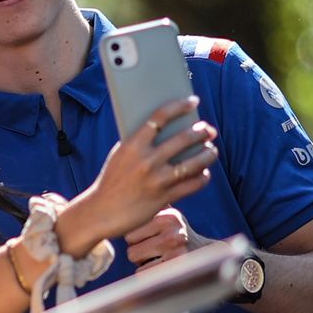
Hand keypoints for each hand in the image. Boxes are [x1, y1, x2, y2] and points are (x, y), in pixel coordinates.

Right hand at [67, 99, 216, 246]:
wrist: (101, 211)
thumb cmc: (112, 180)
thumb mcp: (120, 156)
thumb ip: (140, 142)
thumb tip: (169, 129)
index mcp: (132, 145)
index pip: (160, 117)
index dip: (180, 106)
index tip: (193, 101)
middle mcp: (146, 161)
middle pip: (184, 138)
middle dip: (202, 131)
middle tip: (208, 130)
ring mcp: (157, 180)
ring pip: (195, 162)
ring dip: (208, 154)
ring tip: (211, 150)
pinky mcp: (164, 197)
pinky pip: (193, 184)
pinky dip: (202, 177)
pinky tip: (204, 173)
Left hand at [125, 208, 207, 267]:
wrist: (205, 255)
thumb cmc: (177, 234)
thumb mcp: (168, 216)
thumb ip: (151, 205)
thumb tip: (124, 190)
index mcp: (167, 217)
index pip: (129, 233)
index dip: (135, 238)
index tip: (150, 236)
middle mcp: (173, 233)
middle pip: (131, 250)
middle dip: (139, 252)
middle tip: (156, 248)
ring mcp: (175, 253)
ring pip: (136, 261)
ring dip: (144, 262)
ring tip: (161, 255)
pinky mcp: (175, 269)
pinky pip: (143, 273)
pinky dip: (149, 273)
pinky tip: (164, 266)